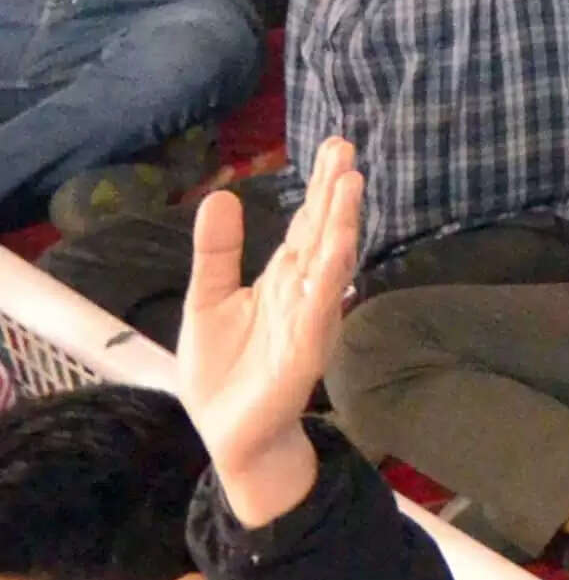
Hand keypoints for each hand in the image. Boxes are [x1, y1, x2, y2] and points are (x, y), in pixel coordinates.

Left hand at [176, 134, 361, 527]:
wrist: (229, 434)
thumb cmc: (222, 371)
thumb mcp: (207, 301)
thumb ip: (217, 253)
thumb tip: (222, 195)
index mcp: (281, 278)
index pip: (305, 224)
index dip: (319, 186)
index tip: (334, 145)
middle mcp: (303, 291)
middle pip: (322, 233)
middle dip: (335, 192)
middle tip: (346, 147)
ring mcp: (309, 318)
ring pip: (329, 264)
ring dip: (341, 225)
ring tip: (349, 184)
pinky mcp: (304, 351)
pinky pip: (319, 310)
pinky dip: (329, 280)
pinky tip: (336, 250)